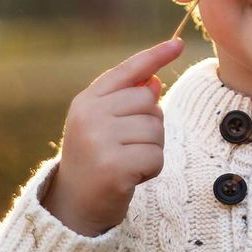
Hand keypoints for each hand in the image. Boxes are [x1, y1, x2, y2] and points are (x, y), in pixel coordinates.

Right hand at [42, 38, 183, 235]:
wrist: (73, 208)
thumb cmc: (96, 159)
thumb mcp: (104, 124)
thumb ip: (127, 100)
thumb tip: (155, 80)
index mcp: (87, 101)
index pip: (128, 71)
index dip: (155, 56)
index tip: (178, 43)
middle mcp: (89, 115)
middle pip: (149, 101)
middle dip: (150, 124)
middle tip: (127, 146)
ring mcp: (99, 140)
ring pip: (156, 129)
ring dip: (151, 149)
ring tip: (127, 161)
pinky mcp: (113, 167)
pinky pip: (156, 156)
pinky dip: (151, 170)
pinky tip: (131, 178)